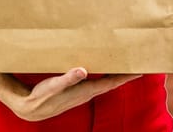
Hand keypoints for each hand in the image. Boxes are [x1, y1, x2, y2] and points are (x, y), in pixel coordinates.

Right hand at [5, 67, 140, 121]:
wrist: (31, 108)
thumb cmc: (42, 97)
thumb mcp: (53, 86)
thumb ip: (68, 79)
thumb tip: (82, 70)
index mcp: (86, 90)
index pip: (112, 82)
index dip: (126, 76)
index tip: (141, 70)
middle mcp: (89, 92)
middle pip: (113, 81)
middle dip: (126, 73)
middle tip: (140, 63)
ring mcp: (85, 92)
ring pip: (106, 81)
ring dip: (117, 73)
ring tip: (128, 63)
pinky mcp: (79, 90)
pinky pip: (98, 81)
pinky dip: (105, 73)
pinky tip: (106, 67)